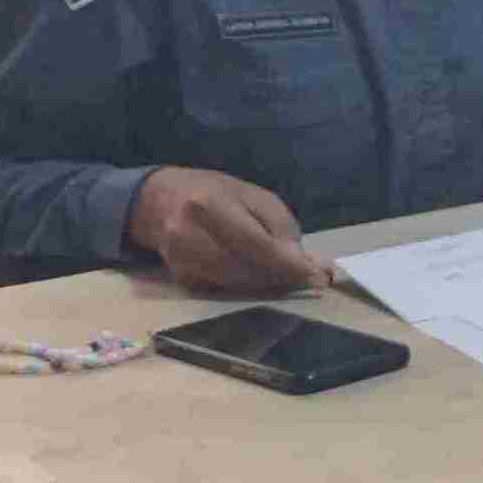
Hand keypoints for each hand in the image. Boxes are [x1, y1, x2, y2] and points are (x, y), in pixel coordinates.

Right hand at [126, 167, 331, 294]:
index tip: (319, 277)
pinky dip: (249, 285)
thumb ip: (281, 229)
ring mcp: (180, 260)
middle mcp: (186, 235)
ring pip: (238, 285)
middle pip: (247, 270)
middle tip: (310, 276)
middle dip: (282, 277)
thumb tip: (303, 265)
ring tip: (288, 273)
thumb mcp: (258, 198)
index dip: (289, 265)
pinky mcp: (181, 278)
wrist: (163, 201)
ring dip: (268, 284)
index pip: (256, 245)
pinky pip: (226, 289)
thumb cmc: (219, 194)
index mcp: (207, 205)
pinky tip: (260, 273)